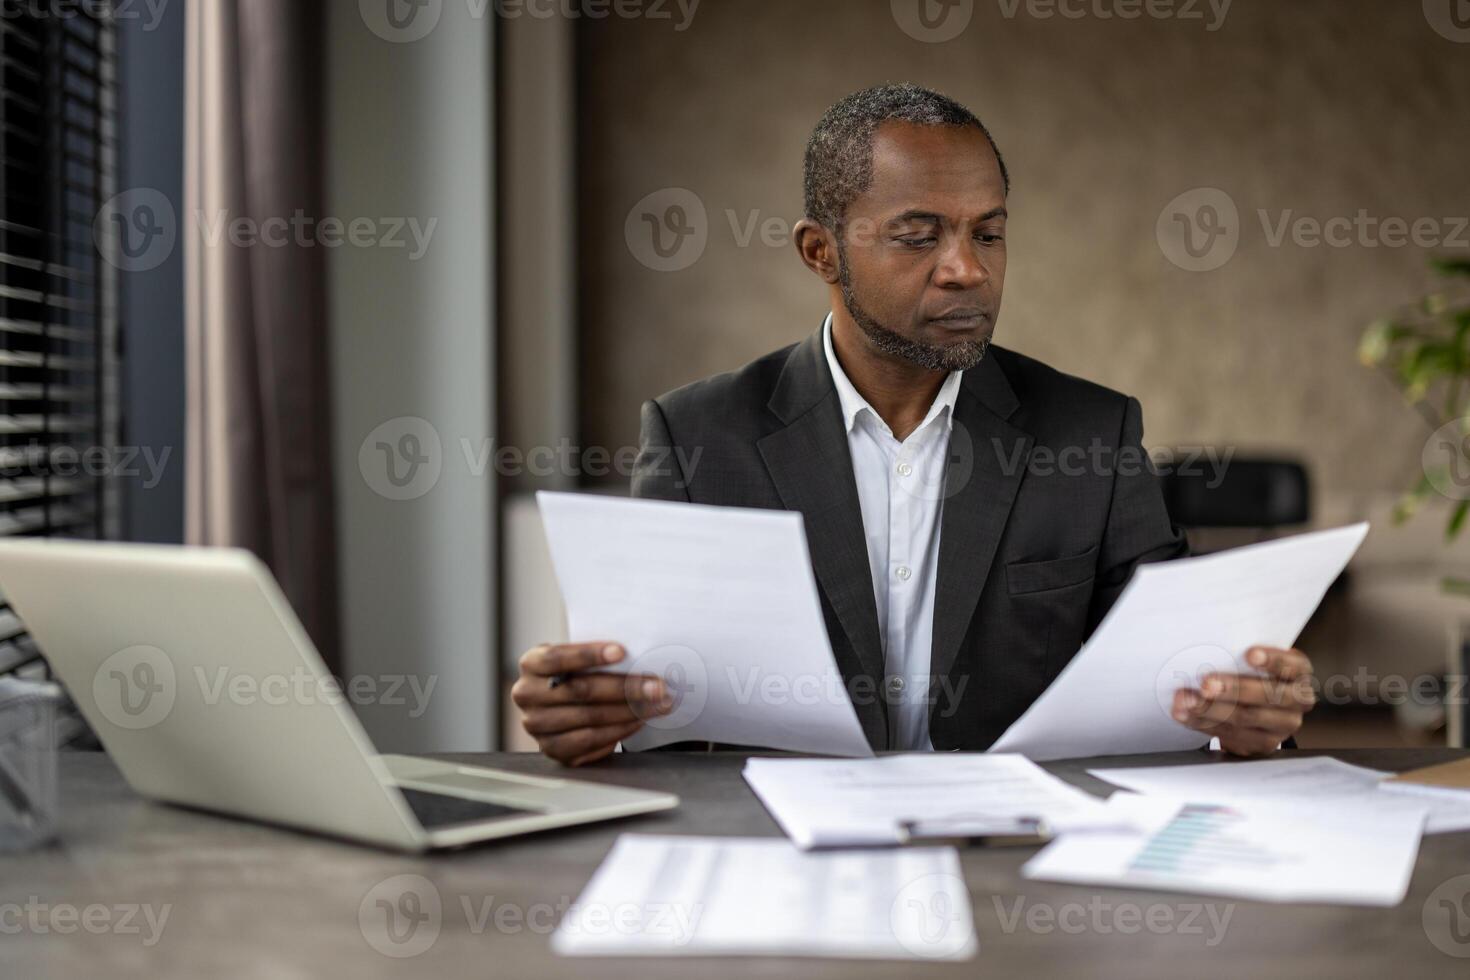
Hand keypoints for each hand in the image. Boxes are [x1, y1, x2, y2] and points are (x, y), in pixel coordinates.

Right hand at [512, 642, 671, 765]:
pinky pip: (591, 741)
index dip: (589, 655)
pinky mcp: (553, 749)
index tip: (622, 651)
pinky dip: (620, 730)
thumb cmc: (576, 673)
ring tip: (657, 704)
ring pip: (589, 718)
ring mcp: (537, 726)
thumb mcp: (576, 657)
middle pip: (580, 690)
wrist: (563, 702)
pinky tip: (639, 720)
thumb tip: (639, 656)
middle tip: (658, 686)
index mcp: (531, 664)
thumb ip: (596, 656)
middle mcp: (526, 695)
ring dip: (630, 711)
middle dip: (625, 688)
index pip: (557, 658)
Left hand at [1171, 646, 1317, 756]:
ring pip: (1245, 718)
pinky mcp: (1262, 744)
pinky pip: (1230, 734)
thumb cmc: (1250, 670)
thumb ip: (1239, 652)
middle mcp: (1297, 700)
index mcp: (1298, 672)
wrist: (1257, 705)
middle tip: (1205, 684)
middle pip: (1267, 696)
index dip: (1272, 661)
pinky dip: (1202, 723)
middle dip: (1233, 689)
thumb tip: (1202, 642)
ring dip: (1210, 709)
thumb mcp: (1255, 659)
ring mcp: (1282, 726)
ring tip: (1185, 700)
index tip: (1249, 654)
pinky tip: (1184, 714)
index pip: (1292, 665)